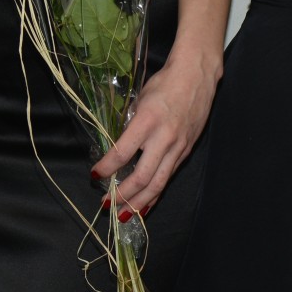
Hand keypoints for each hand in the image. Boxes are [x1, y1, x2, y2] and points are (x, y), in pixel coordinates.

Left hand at [91, 55, 215, 214]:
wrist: (197, 77)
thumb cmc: (164, 83)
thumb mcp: (140, 99)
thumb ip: (130, 124)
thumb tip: (118, 147)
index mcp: (148, 120)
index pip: (123, 151)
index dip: (107, 167)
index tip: (95, 175)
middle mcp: (164, 137)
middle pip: (142, 176)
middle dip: (123, 195)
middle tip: (106, 205)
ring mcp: (178, 147)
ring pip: (158, 183)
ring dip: (140, 202)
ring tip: (124, 215)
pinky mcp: (186, 151)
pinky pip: (168, 177)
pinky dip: (155, 193)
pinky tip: (145, 203)